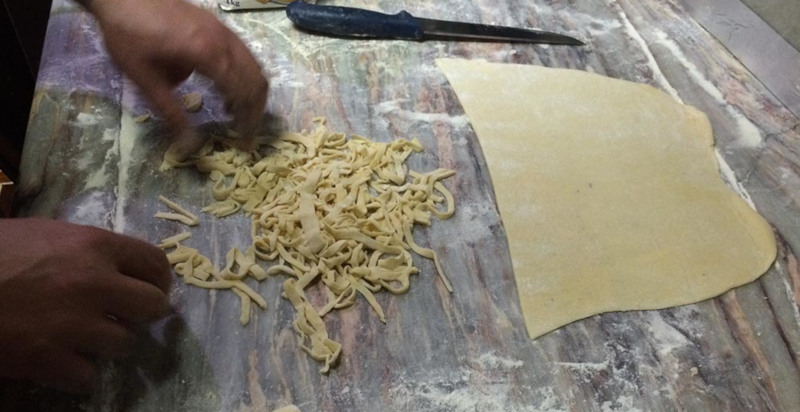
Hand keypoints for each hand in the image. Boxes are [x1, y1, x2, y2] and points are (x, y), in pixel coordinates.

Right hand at [0, 218, 171, 391]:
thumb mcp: (45, 234)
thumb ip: (86, 249)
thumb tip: (118, 264)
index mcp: (93, 245)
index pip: (155, 262)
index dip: (158, 279)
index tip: (153, 288)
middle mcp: (93, 282)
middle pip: (153, 306)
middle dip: (144, 314)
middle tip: (126, 317)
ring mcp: (73, 323)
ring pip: (124, 344)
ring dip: (109, 344)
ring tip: (87, 338)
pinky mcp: (48, 359)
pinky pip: (88, 376)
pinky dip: (78, 372)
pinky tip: (62, 361)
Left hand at [87, 0, 267, 155]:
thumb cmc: (128, 35)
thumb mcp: (144, 78)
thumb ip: (170, 111)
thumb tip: (186, 145)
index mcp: (207, 54)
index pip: (242, 92)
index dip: (247, 120)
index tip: (243, 142)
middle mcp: (222, 40)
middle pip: (256, 80)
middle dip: (255, 110)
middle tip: (245, 133)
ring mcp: (223, 30)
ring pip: (254, 66)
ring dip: (251, 92)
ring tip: (235, 113)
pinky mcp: (218, 25)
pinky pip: (244, 54)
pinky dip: (244, 75)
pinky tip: (225, 88)